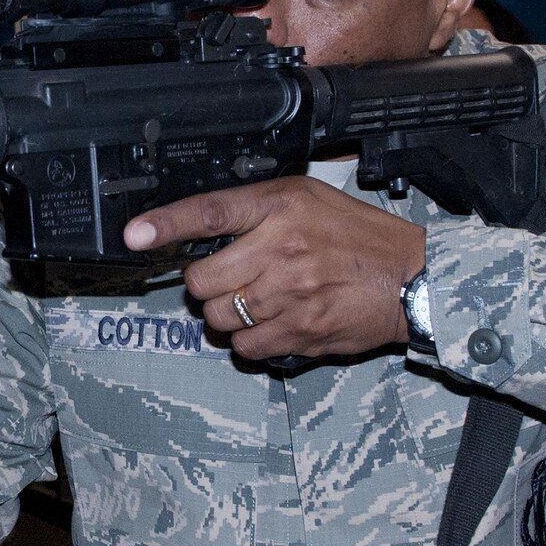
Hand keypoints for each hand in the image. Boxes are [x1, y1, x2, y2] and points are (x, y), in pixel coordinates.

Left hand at [124, 177, 425, 361]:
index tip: (135, 234)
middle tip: (228, 278)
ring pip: (218, 318)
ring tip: (256, 301)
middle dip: (205, 284)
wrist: (410, 279)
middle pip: (201, 280)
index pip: (210, 212)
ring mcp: (290, 295)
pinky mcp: (300, 332)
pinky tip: (271, 323)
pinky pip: (246, 347)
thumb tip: (204, 228)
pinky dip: (250, 341)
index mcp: (280, 207)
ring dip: (226, 315)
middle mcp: (281, 249)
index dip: (166, 224)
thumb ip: (257, 210)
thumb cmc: (358, 237)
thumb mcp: (308, 198)